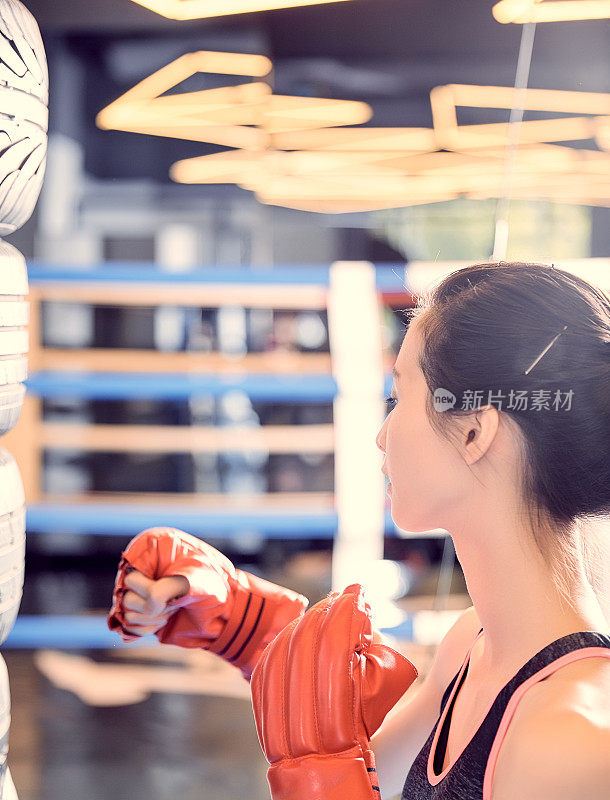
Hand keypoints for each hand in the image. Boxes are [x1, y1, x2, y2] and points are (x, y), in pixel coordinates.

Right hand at [107, 527, 308, 680]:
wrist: (224, 611)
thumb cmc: (214, 586)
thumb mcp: (195, 580)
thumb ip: (169, 588)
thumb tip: (149, 603)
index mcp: (149, 546)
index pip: (130, 575)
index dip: (150, 589)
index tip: (174, 589)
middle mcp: (140, 565)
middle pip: (124, 596)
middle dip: (154, 606)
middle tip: (177, 602)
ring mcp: (137, 589)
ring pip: (125, 613)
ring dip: (152, 619)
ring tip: (174, 609)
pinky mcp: (138, 611)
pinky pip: (126, 627)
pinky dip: (145, 629)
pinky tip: (165, 621)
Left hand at [250, 583, 417, 799]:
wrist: (327, 768)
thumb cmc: (360, 729)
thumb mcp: (379, 693)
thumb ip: (374, 656)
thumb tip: (363, 617)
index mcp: (338, 710)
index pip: (337, 642)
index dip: (348, 611)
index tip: (358, 592)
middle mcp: (302, 711)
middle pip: (308, 640)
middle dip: (329, 610)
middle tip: (344, 597)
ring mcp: (275, 705)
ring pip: (285, 646)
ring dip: (307, 621)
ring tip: (325, 610)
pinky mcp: (260, 701)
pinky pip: (268, 659)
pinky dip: (284, 639)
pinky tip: (300, 628)